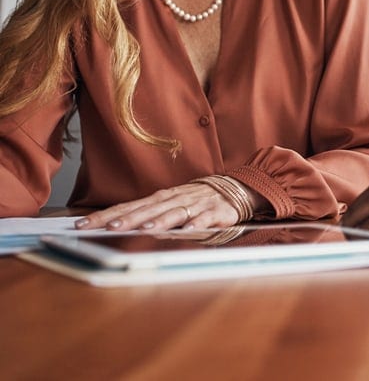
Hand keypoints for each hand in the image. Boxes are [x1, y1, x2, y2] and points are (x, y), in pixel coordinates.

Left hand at [74, 180, 262, 231]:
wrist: (238, 187)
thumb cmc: (198, 198)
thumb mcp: (171, 203)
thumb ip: (148, 213)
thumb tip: (115, 225)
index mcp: (161, 198)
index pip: (128, 206)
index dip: (106, 215)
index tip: (82, 225)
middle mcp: (175, 198)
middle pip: (146, 209)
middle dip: (126, 219)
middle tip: (106, 228)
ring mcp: (195, 204)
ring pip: (174, 212)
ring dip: (159, 220)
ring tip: (143, 229)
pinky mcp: (216, 212)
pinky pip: (205, 218)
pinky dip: (196, 222)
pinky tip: (187, 229)